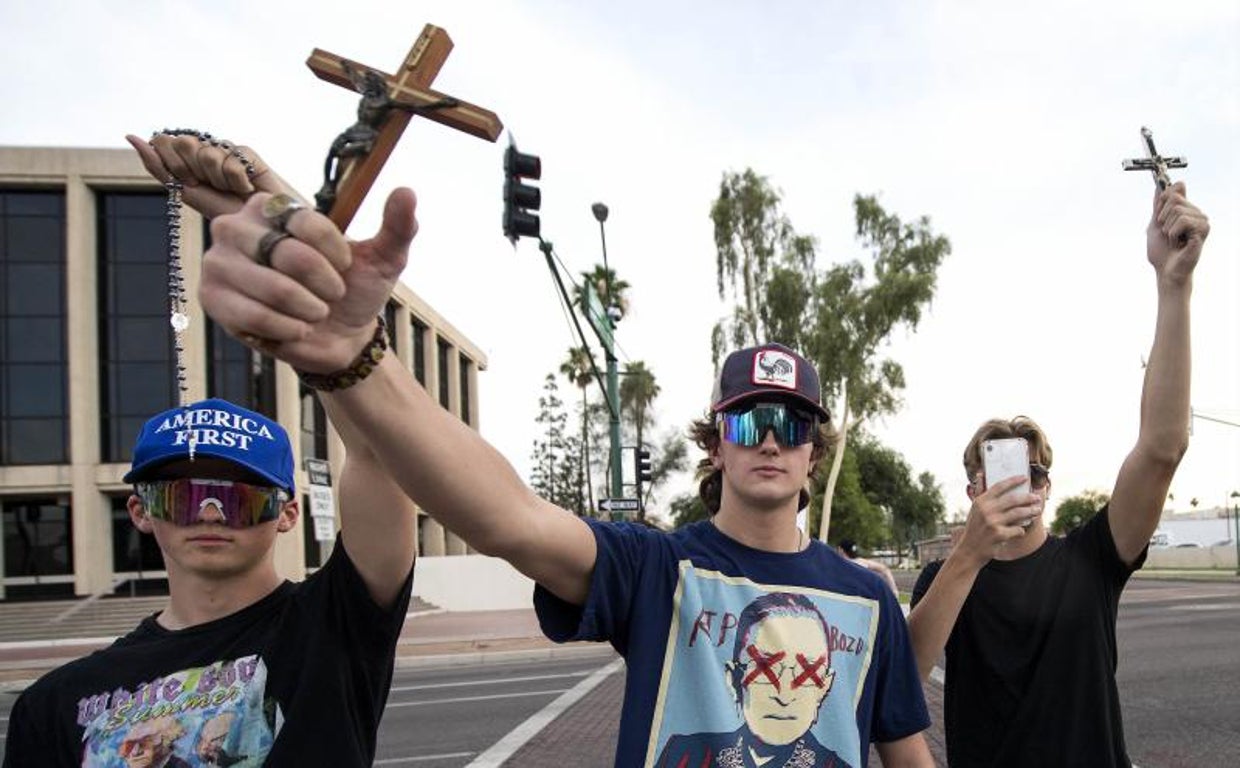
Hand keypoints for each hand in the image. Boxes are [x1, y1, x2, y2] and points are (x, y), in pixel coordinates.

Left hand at [126, 132, 294, 218]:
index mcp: (185, 154)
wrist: (253, 224)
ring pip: (207, 154)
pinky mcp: (246, 152)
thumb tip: (130, 135)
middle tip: (210, 185)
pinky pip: (232, 159)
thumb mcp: (182, 190)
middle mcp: (203, 146)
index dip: (174, 165)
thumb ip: (156, 164)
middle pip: (183, 143)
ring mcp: (224, 148)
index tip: (189, 182)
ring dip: (219, 180)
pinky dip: (237, 180)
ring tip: (231, 190)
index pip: (163, 141)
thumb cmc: (219, 209)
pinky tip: (246, 187)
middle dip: (193, 171)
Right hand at [199, 187, 417, 371]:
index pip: (305, 221)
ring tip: (312, 312)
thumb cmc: (355, 289)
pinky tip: (295, 329)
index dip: (335, 253)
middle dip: (325, 285)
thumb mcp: (385, 257)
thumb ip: (399, 225)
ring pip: (276, 289)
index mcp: (274, 206)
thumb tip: (407, 191)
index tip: (343, 266)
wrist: (339, 336)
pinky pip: (257, 317)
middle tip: (330, 294)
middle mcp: (238, 226)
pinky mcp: (213, 299)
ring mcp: (220, 262)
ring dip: (309, 310)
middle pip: (290, 255)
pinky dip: (289, 330)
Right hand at [955, 475, 1042, 566]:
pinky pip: (1018, 529)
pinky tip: (1020, 531)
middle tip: (1037, 498)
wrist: (970, 549)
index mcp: (980, 501)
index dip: (1013, 481)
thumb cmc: (974, 527)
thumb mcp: (974, 509)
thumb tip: (981, 474)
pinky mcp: (999, 535)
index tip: (1024, 478)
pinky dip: (1021, 530)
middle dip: (1028, 498)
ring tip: (1037, 511)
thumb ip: (979, 492)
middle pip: (1013, 499)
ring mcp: (993, 522)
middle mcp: (986, 510)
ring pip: (1018, 513)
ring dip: (1030, 512)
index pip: (999, 486)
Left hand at [1147, 181, 1208, 285]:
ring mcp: (1202, 221)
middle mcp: (1197, 213)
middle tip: (1167, 232)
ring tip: (1174, 239)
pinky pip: (1183, 221)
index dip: (1163, 200)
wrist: (1165, 270)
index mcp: (1186, 210)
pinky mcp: (1203, 230)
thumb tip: (1160, 185)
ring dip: (1168, 228)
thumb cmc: (1161, 251)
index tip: (1159, 214)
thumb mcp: (1155, 224)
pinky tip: (1179, 243)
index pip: (1176, 189)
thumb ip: (1158, 205)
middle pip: (1173, 198)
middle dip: (1162, 217)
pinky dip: (1173, 233)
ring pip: (1177, 210)